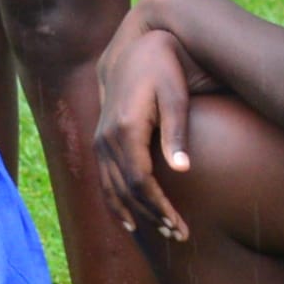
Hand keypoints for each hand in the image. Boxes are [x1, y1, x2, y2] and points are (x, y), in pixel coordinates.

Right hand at [92, 23, 202, 242]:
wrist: (136, 48)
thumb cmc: (163, 70)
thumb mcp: (176, 96)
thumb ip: (177, 132)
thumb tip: (183, 168)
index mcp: (126, 129)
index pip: (140, 182)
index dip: (160, 207)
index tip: (180, 225)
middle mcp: (107, 138)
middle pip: (126, 190)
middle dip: (152, 216)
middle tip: (179, 235)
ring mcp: (100, 139)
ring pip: (111, 188)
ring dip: (134, 213)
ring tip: (160, 232)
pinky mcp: (101, 139)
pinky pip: (104, 179)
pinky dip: (116, 202)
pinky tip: (130, 218)